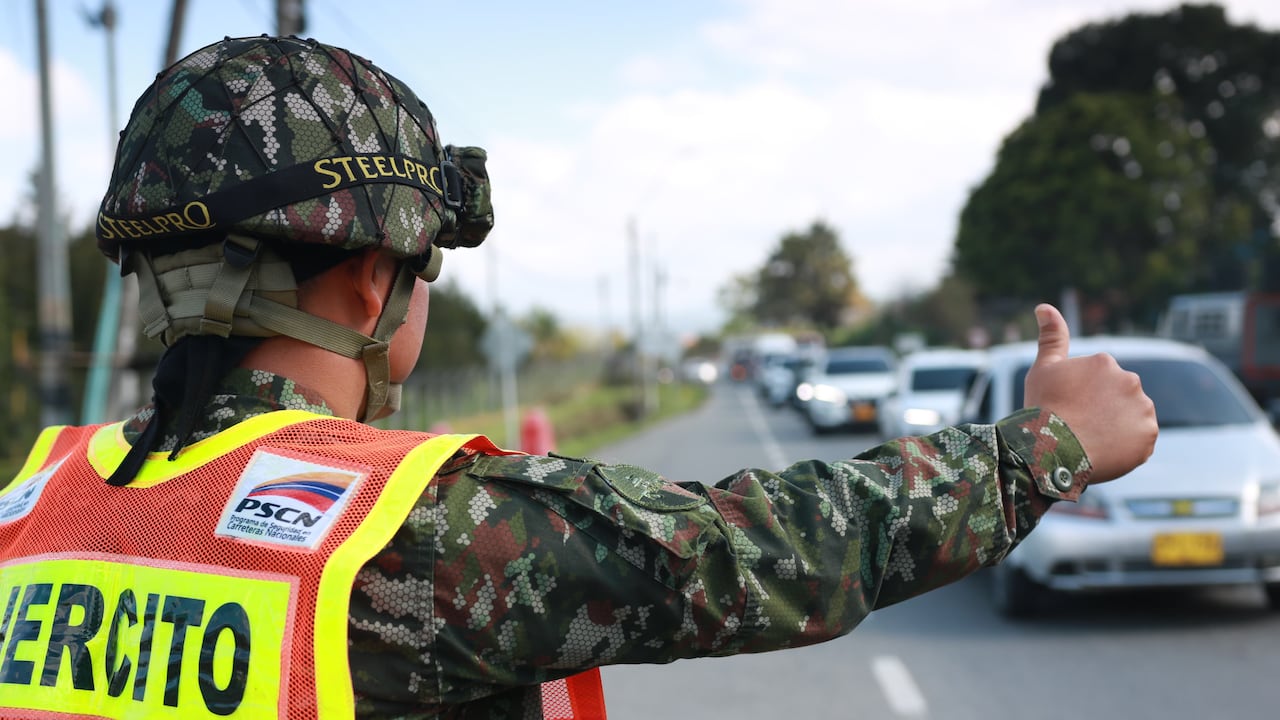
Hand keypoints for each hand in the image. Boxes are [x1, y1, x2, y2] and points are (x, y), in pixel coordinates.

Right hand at [1023, 303, 1156, 483]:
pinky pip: (1139, 440)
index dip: (1081, 397)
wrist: (1051, 449)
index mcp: (1105, 362)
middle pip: (1118, 397)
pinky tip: (1104, 449)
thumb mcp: (1043, 368)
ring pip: (1131, 417)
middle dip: (1103, 409)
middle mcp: (1130, 380)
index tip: (1068, 408)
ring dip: (1117, 426)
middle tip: (1079, 425)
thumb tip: (1044, 305)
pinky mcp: (1148, 435)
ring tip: (1091, 439)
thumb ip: (1052, 337)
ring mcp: (1142, 408)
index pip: (1098, 381)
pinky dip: (1126, 446)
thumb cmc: (1043, 407)